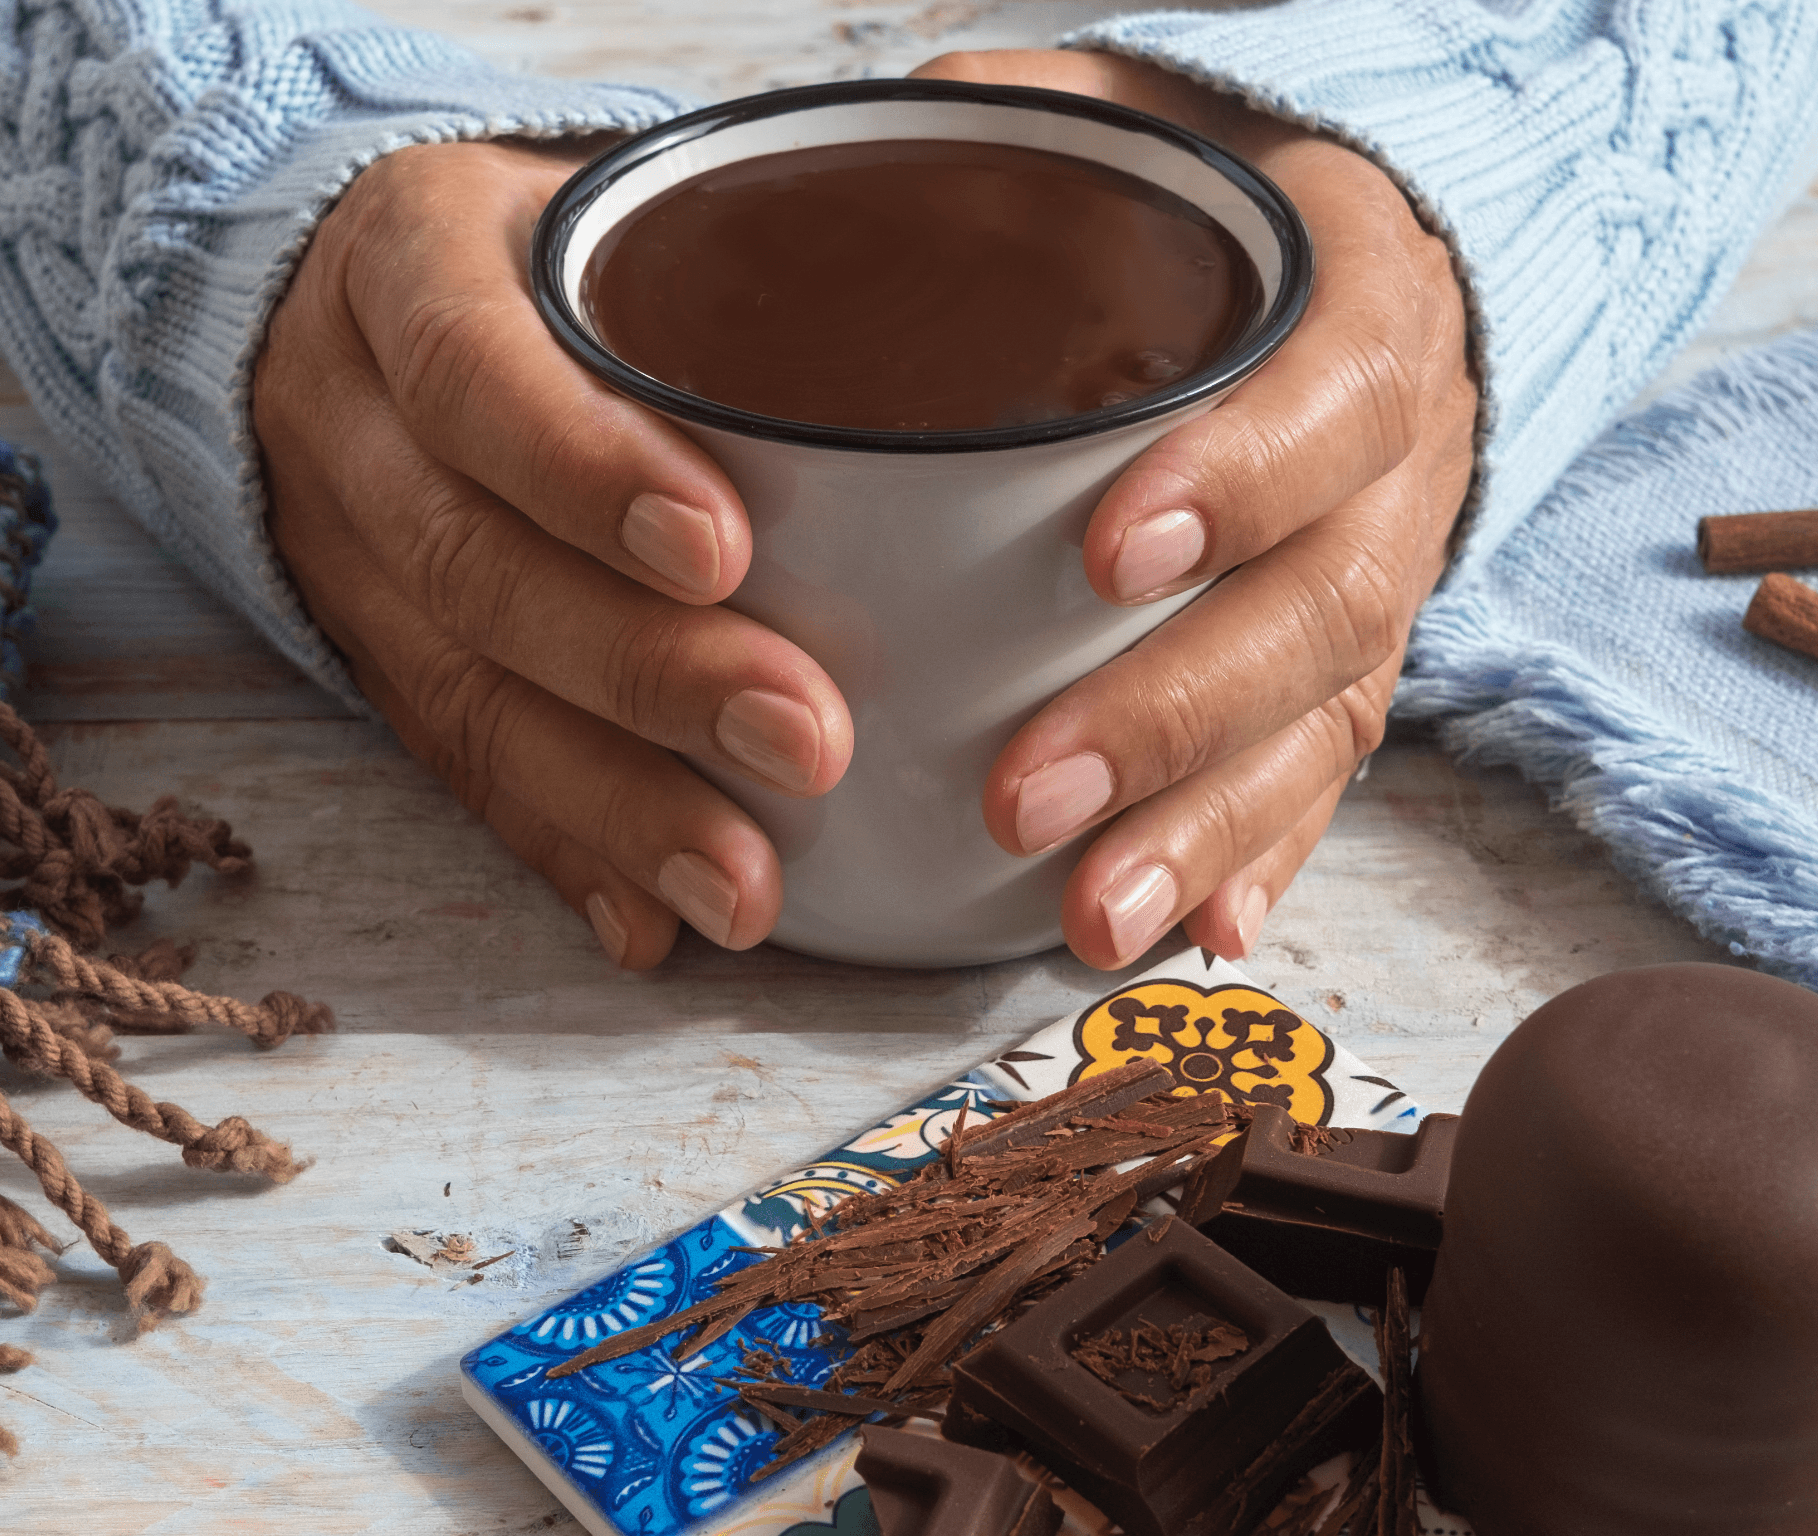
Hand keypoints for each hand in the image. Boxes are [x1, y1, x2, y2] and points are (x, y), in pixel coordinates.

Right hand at [254, 138, 852, 967]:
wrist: (351, 302)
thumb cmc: (545, 257)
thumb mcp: (608, 208)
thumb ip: (738, 272)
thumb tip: (984, 405)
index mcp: (408, 268)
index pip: (471, 368)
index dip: (583, 467)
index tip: (725, 551)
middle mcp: (352, 421)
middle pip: (475, 565)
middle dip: (646, 672)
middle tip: (809, 743)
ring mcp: (345, 556)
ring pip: (462, 699)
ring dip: (613, 804)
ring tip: (743, 887)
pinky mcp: (372, 662)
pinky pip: (457, 771)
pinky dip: (563, 853)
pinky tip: (649, 921)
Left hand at [913, 50, 1476, 968]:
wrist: (1361, 267)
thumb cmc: (1221, 205)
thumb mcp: (1136, 126)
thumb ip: (1015, 135)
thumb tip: (844, 152)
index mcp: (1361, 312)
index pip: (1331, 399)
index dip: (1240, 478)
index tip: (1108, 547)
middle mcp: (1396, 465)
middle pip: (1323, 606)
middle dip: (1176, 712)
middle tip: (1030, 795)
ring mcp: (1382, 578)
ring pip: (1324, 721)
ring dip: (1209, 829)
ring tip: (1094, 917)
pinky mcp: (1347, 664)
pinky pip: (1324, 771)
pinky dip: (1264, 855)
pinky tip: (1202, 933)